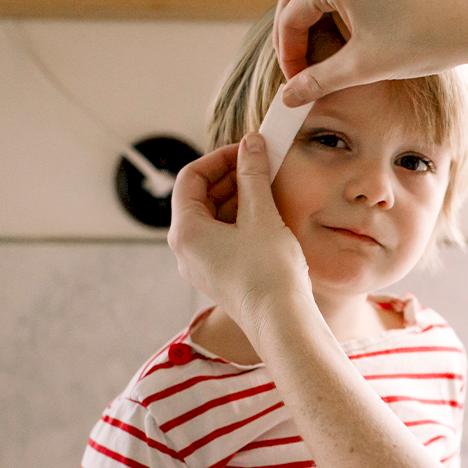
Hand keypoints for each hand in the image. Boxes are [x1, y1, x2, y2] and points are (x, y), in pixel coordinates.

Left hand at [166, 135, 309, 337]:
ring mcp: (201, 265)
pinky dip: (240, 220)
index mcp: (185, 231)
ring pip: (212, 218)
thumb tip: (251, 144)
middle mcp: (185, 249)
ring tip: (268, 187)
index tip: (246, 150)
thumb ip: (253, 175)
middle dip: (230, 177)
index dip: (218, 158)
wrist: (282, 323)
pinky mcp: (219, 276)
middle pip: (199, 197)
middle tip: (260, 164)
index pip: (190, 178)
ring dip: (238, 198)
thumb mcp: (261, 215)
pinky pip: (222, 238)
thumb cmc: (268, 272)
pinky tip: (267, 215)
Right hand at [272, 0, 467, 104]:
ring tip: (327, 48)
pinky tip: (364, 30)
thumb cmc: (424, 42)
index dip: (288, 52)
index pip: (291, 15)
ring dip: (321, 14)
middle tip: (298, 61)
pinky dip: (349, 2)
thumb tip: (288, 97)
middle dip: (295, 28)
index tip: (296, 80)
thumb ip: (320, 81)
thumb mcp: (364, 67)